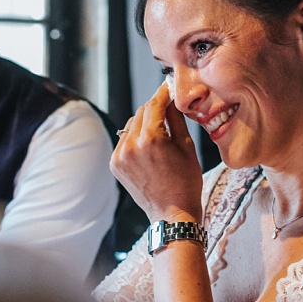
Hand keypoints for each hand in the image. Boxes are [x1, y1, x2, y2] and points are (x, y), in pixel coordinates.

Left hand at [112, 82, 202, 223]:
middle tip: (168, 107)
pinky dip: (135, 137)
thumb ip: (176, 118)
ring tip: (160, 130)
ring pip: (131, 124)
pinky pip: (125, 140)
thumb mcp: (186, 146)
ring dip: (144, 122)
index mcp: (151, 139)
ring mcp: (120, 156)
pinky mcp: (115, 164)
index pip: (154, 104)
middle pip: (142, 112)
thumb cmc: (186, 181)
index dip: (162, 93)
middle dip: (155, 107)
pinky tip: (149, 145)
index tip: (168, 87)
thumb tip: (171, 98)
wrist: (172, 214)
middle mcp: (131, 145)